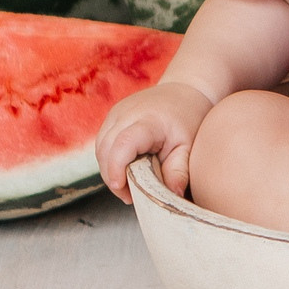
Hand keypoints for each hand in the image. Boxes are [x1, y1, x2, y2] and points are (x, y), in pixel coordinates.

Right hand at [95, 83, 214, 203]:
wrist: (185, 92)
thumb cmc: (189, 119)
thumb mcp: (189, 147)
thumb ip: (179, 171)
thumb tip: (173, 196)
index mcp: (148, 120)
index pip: (123, 144)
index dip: (117, 169)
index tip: (123, 190)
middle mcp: (126, 113)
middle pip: (106, 150)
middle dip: (113, 177)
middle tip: (130, 196)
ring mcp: (115, 113)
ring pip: (100, 148)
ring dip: (109, 170)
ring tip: (129, 185)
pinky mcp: (111, 116)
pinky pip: (102, 143)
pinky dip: (109, 160)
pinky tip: (125, 170)